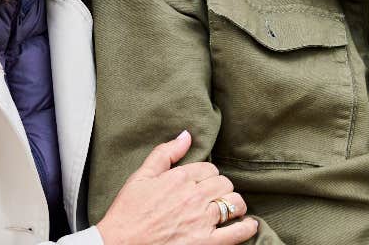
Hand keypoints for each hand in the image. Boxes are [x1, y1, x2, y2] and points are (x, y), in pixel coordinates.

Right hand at [96, 130, 256, 244]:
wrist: (119, 244)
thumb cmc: (128, 212)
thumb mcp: (141, 176)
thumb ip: (165, 153)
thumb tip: (186, 135)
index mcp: (180, 178)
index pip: (209, 168)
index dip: (209, 174)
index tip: (205, 182)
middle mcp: (194, 196)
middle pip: (224, 183)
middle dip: (222, 187)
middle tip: (216, 195)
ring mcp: (201, 221)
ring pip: (233, 203)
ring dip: (235, 204)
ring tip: (232, 208)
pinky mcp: (205, 243)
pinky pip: (235, 233)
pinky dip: (246, 228)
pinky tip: (248, 225)